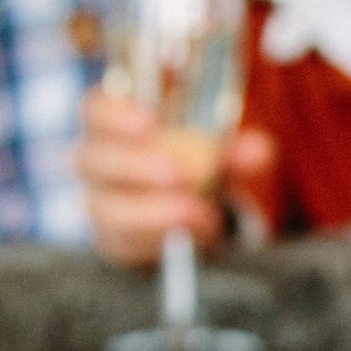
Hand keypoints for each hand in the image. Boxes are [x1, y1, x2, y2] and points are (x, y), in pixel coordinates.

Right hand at [76, 90, 275, 264]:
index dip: (114, 114)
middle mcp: (97, 159)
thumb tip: (259, 150)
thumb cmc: (192, 159)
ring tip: (194, 211)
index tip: (149, 122)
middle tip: (177, 173)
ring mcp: (100, 201)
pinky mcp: (113, 238)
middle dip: (133, 165)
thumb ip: (235, 149)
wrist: (186, 206)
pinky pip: (125, 242)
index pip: (95, 109)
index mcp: (114, 121)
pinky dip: (160, 238)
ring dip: (150, 211)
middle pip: (91, 158)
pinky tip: (194, 232)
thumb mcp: (218, 149)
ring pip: (105, 207)